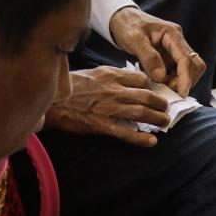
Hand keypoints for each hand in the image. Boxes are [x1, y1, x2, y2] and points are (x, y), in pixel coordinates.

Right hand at [44, 66, 167, 146]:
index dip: (151, 86)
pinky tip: (152, 142)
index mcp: (110, 76)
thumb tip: (130, 79)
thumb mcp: (93, 73)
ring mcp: (108, 108)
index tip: (156, 92)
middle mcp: (113, 90)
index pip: (141, 79)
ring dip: (157, 119)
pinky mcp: (102, 125)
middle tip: (166, 109)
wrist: (49, 100)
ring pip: (141, 113)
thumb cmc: (70, 87)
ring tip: (165, 122)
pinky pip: (125, 133)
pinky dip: (141, 138)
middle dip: (161, 103)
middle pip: (146, 96)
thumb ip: (112, 75)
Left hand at [109, 6, 205, 96]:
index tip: (181, 94)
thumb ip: (149, 58)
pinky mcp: (170, 56)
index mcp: (172, 34)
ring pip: (188, 70)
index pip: (187, 59)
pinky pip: (177, 72)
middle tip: (168, 89)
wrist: (121, 18)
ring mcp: (175, 50)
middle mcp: (178, 42)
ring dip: (178, 82)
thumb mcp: (134, 39)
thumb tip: (161, 77)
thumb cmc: (127, 25)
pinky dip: (171, 80)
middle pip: (195, 65)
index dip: (186, 78)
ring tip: (159, 85)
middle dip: (186, 81)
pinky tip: (158, 81)